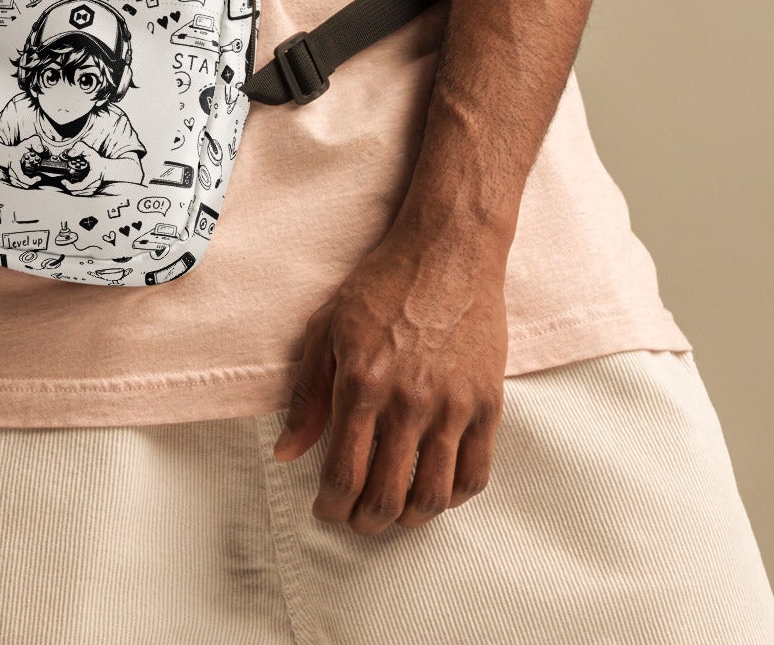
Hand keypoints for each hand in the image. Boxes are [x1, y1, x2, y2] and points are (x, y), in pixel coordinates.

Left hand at [55, 147, 104, 192]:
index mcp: (94, 175)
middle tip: (63, 181)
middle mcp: (95, 184)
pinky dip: (75, 191)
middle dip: (69, 187)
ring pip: (79, 193)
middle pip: (79, 191)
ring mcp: (94, 189)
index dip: (71, 186)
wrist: (104, 167)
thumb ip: (78, 148)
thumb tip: (70, 154)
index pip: (82, 185)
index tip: (64, 181)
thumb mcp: (87, 149)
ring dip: (71, 189)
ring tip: (66, 183)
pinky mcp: (92, 191)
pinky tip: (72, 186)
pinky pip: (82, 194)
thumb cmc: (95, 159)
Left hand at [271, 225, 508, 535]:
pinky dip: (453, 497)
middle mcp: (408, 402)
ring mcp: (452, 406)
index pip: (343, 475)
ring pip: (432, 498)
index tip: (326, 508)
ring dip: (408, 519)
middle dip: (365, 522)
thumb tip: (286, 452)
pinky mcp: (487, 403)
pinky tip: (434, 491)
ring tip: (394, 512)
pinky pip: (476, 474)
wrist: (448, 251)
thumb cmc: (383, 284)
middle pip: (386, 498)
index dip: (331, 506)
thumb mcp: (327, 327)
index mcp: (362, 384)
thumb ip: (306, 395)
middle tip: (356, 519)